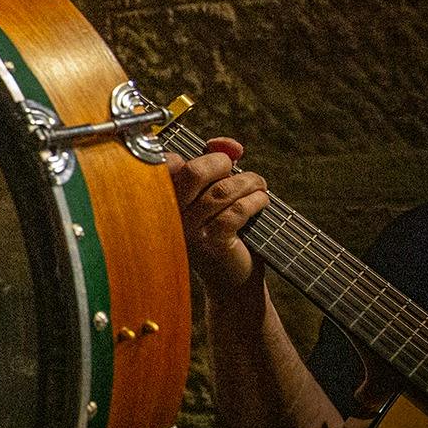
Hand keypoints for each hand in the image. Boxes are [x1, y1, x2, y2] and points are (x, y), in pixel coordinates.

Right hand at [168, 136, 269, 292]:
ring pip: (222, 192)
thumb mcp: (215, 196)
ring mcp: (190, 231)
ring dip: (249, 183)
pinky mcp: (212, 244)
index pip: (168, 163)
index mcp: (166, 198)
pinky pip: (236, 212)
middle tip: (238, 171)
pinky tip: (262, 202)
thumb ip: (218, 166)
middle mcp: (172, 214)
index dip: (198, 152)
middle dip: (223, 164)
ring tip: (260, 187)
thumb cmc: (223, 233)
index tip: (226, 155)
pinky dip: (255, 202)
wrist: (231, 281)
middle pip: (194, 172)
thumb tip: (230, 145)